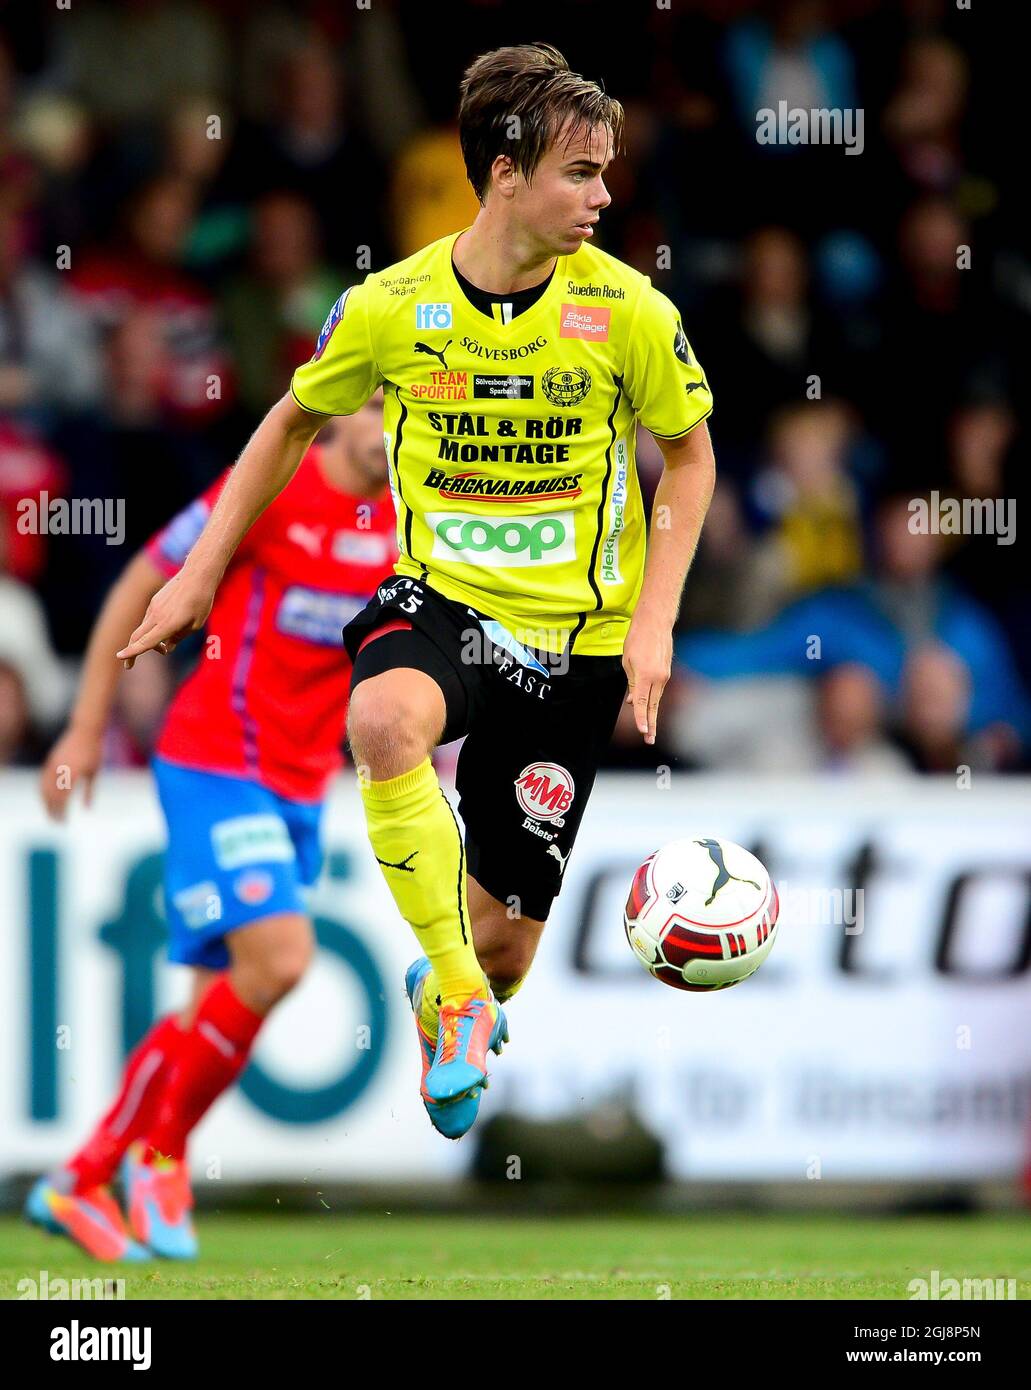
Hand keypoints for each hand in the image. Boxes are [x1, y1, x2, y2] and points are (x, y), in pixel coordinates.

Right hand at [40, 725, 103, 820]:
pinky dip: (42, 792)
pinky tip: (46, 799)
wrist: (85, 730)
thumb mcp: (94, 772)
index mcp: (72, 774)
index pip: (62, 799)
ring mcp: (52, 765)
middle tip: (56, 822)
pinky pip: (42, 779)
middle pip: (51, 796)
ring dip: (46, 803)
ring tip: (50, 814)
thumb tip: (87, 809)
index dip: (61, 812)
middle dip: (52, 811)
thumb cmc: (94, 752)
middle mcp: (59, 770)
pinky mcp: (50, 761)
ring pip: (44, 788)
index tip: (64, 822)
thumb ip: (90, 791)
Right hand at [116, 570, 213, 667]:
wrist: (197, 575)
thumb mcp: (195, 625)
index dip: (132, 651)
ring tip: (164, 649)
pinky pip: (148, 619)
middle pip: (137, 637)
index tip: (119, 657)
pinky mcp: (155, 601)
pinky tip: (165, 632)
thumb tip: (167, 647)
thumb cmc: (200, 601)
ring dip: (148, 641)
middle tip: (129, 665)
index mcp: (167, 624)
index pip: (145, 641)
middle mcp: (156, 616)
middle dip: (131, 652)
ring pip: (143, 628)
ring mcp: (154, 607)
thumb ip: (179, 637)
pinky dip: (151, 630)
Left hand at [621, 614, 672, 745]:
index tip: (643, 732)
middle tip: (649, 740)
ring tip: (648, 730)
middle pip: (653, 706)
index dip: (642, 719)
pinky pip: (658, 690)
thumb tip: (633, 701)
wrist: (655, 622)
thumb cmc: (637, 638)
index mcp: (646, 675)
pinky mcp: (666, 672)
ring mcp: (664, 675)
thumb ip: (631, 684)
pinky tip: (647, 707)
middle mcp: (658, 678)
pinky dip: (652, 699)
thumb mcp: (627, 661)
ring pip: (656, 699)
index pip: (643, 703)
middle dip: (651, 724)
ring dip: (651, 714)